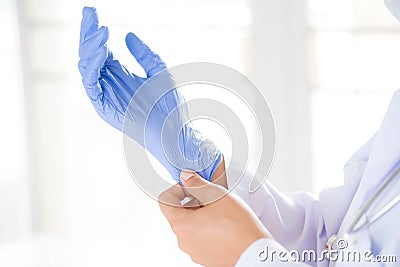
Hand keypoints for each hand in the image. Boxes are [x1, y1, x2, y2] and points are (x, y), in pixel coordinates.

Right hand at [78, 7, 221, 181]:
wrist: (174, 128)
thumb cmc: (168, 105)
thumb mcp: (158, 71)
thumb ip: (143, 54)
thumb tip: (128, 35)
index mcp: (118, 74)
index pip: (100, 49)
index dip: (95, 31)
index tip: (93, 13)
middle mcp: (108, 83)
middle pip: (90, 54)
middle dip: (88, 33)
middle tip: (90, 13)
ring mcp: (104, 95)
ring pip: (86, 66)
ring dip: (91, 46)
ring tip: (101, 30)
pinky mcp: (103, 106)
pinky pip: (90, 84)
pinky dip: (93, 65)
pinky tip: (103, 49)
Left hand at [158, 171, 269, 266]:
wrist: (256, 253)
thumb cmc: (239, 226)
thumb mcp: (217, 195)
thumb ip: (197, 183)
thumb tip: (186, 176)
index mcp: (181, 226)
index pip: (165, 201)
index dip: (177, 189)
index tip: (192, 187)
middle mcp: (183, 241)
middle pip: (178, 214)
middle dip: (192, 202)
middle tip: (210, 197)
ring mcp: (194, 251)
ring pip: (189, 226)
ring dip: (200, 215)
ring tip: (220, 211)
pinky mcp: (205, 257)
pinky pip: (199, 238)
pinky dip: (207, 228)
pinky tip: (223, 225)